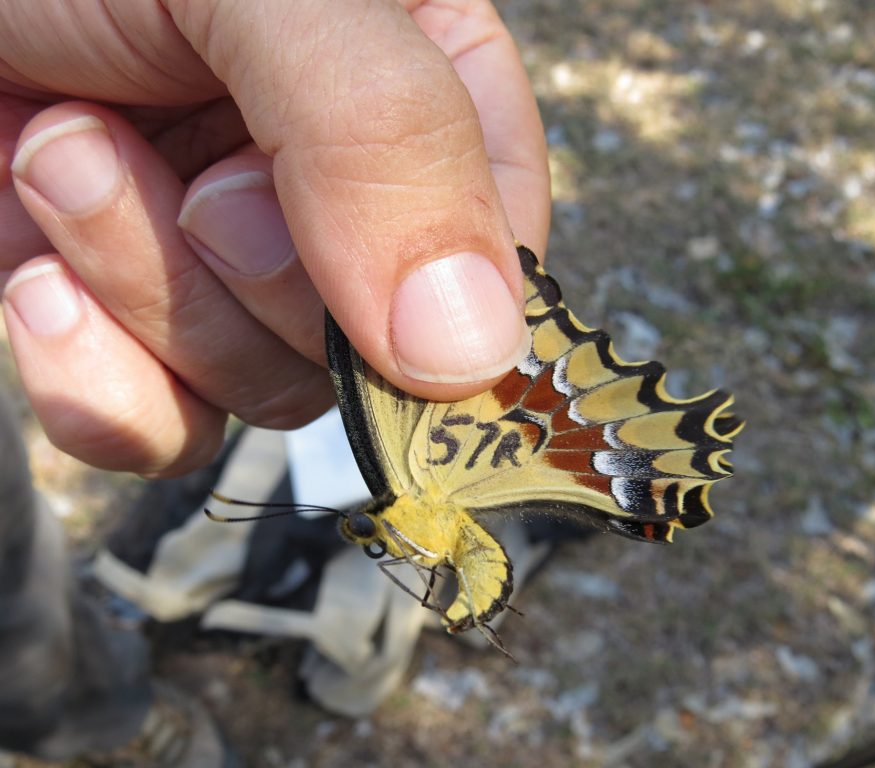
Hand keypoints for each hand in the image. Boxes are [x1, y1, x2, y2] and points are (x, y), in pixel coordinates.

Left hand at [0, 0, 549, 475]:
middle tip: (185, 178)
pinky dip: (98, 387)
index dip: (441, 293)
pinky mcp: (144, 328)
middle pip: (380, 345)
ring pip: (270, 392)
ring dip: (154, 294)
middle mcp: (350, 195)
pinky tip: (40, 283)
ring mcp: (245, 270)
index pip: (501, 243)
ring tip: (69, 155)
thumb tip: (465, 355)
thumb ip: (385, 136)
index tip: (351, 269)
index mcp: (427, 93)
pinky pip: (168, 434)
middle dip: (260, 276)